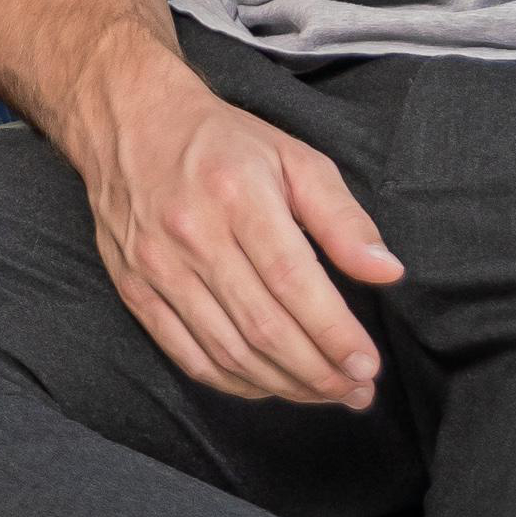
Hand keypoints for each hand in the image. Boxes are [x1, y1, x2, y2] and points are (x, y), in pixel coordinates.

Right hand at [62, 42, 398, 407]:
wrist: (128, 122)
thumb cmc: (224, 141)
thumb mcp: (294, 158)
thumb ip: (342, 218)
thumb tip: (387, 272)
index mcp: (238, 195)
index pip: (293, 281)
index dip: (333, 332)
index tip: (367, 366)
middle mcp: (193, 235)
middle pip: (262, 325)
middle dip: (317, 371)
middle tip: (356, 392)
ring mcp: (157, 267)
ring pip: (227, 349)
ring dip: (282, 384)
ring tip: (324, 394)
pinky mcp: (135, 288)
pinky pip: (187, 354)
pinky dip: (232, 381)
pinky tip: (268, 386)